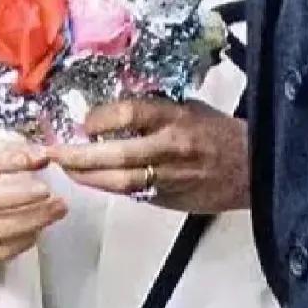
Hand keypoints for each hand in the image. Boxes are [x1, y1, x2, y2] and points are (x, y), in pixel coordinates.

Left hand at [49, 98, 249, 213]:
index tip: (85, 121)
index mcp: (176, 117)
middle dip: (80, 155)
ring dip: (87, 176)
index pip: (129, 114)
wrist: (252, 169)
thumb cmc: (218, 132)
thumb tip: (112, 108)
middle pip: (116, 154)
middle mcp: (170, 148)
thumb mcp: (188, 107)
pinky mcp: (168, 200)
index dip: (99, 118)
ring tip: (66, 169)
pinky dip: (108, 187)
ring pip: (118, 182)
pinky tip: (93, 180)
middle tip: (55, 152)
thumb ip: (153, 108)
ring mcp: (169, 178)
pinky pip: (131, 194)